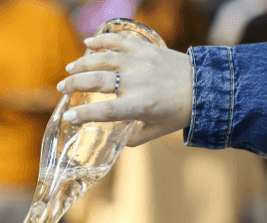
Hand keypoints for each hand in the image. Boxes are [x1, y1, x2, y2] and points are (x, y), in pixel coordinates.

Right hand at [56, 34, 193, 145]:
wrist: (205, 87)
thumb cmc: (179, 113)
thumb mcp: (157, 131)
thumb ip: (134, 137)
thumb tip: (116, 139)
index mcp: (140, 105)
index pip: (105, 111)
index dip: (85, 114)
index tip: (69, 116)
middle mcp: (138, 82)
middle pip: (98, 81)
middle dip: (74, 84)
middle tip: (61, 88)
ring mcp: (141, 62)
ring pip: (105, 58)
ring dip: (83, 63)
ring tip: (69, 69)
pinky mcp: (147, 49)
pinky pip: (120, 40)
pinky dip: (103, 40)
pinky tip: (88, 42)